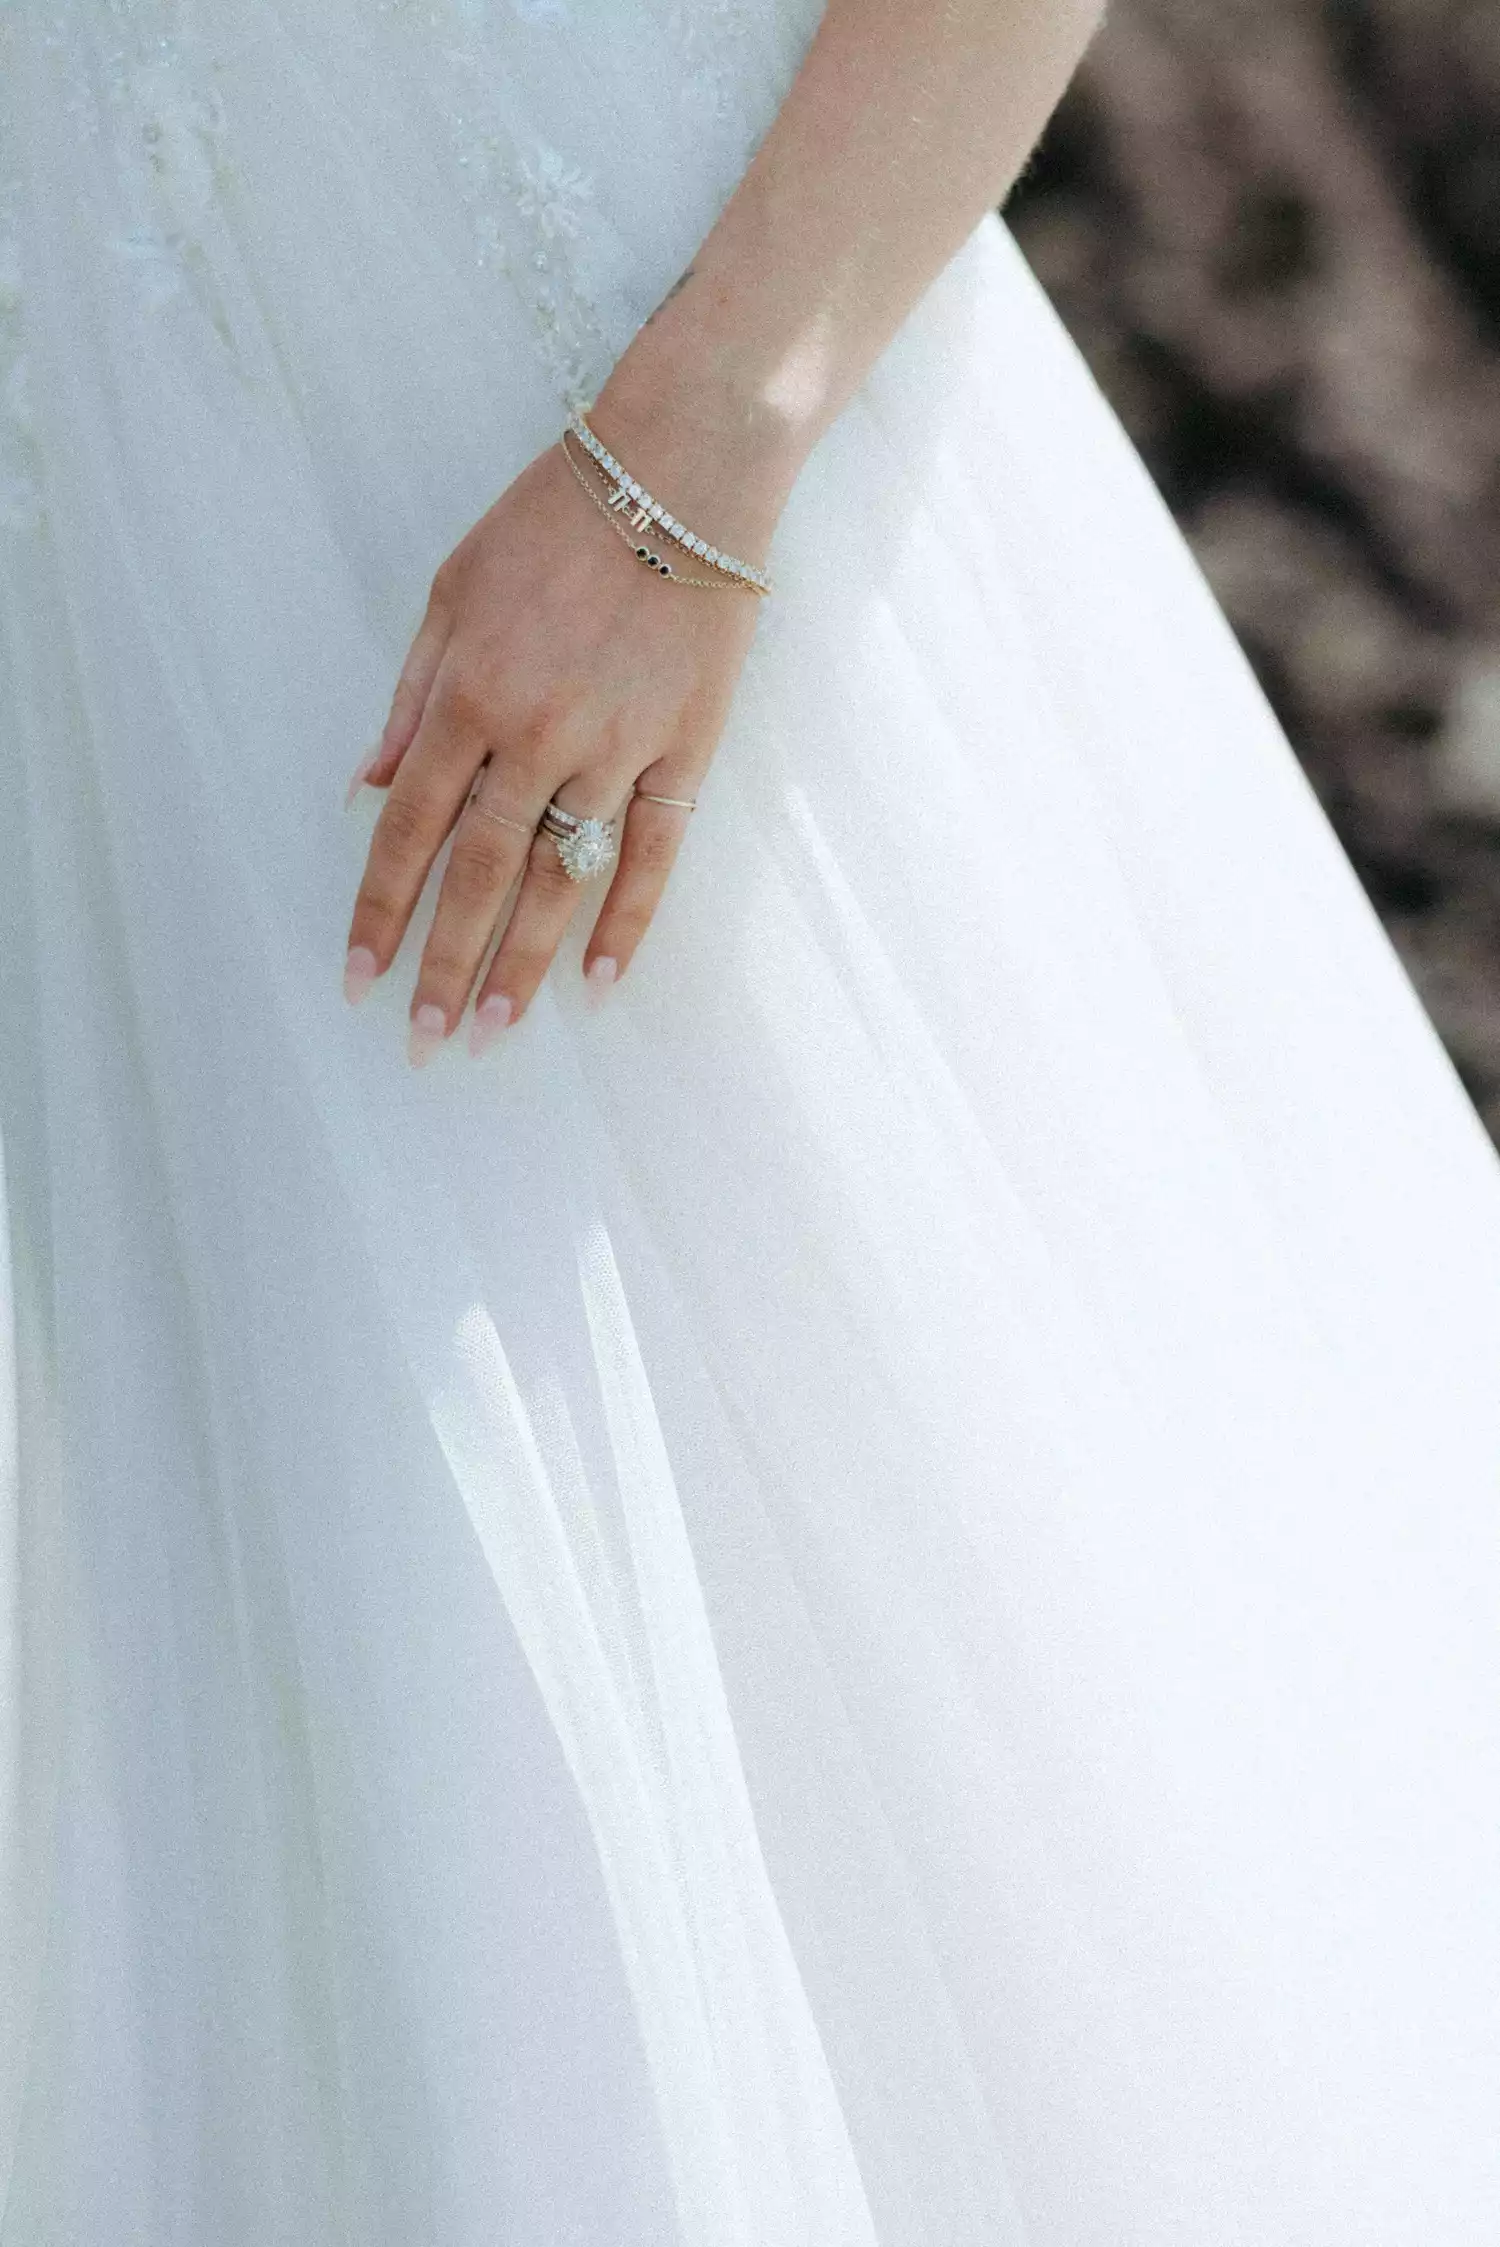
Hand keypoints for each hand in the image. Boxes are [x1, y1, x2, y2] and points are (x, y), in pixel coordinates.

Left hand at [342, 385, 785, 1064]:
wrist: (682, 469)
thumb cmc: (556, 519)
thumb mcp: (453, 587)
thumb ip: (410, 696)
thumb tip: (366, 790)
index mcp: (469, 696)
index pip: (411, 832)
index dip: (380, 911)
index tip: (359, 978)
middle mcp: (537, 735)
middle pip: (482, 875)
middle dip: (444, 964)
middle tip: (422, 1042)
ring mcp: (617, 748)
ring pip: (564, 878)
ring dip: (525, 964)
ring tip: (494, 1030)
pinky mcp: (685, 750)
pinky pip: (656, 852)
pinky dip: (629, 920)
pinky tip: (602, 981)